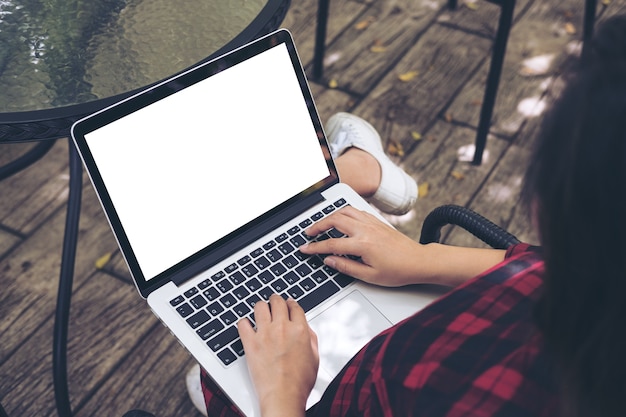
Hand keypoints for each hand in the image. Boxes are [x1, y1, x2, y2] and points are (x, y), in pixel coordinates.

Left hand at [238, 295, 318, 416]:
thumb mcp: (315, 357)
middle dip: (276, 300)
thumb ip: (311, 338)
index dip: (291, 303)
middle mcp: (282, 328)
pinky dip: (244, 322)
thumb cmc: (299, 382)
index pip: (294, 306)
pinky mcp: (250, 343)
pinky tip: (247, 325)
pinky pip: (242, 323)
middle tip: (274, 302)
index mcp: (300, 330)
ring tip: (261, 310)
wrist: (283, 395)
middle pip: (277, 301)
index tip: (289, 303)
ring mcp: (264, 334)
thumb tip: (305, 328)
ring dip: (261, 306)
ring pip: (259, 307)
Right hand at [299, 206, 506, 287]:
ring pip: (344, 211)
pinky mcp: (377, 221)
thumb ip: (346, 267)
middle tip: (308, 233)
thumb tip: (329, 260)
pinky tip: (341, 220)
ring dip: (330, 216)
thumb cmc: (398, 270)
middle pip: (334, 220)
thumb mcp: (370, 276)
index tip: (304, 249)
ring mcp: (371, 223)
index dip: (315, 247)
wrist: (418, 261)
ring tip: (321, 224)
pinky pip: (356, 211)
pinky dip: (344, 213)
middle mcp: (365, 230)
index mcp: (362, 245)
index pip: (331, 244)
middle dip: (318, 226)